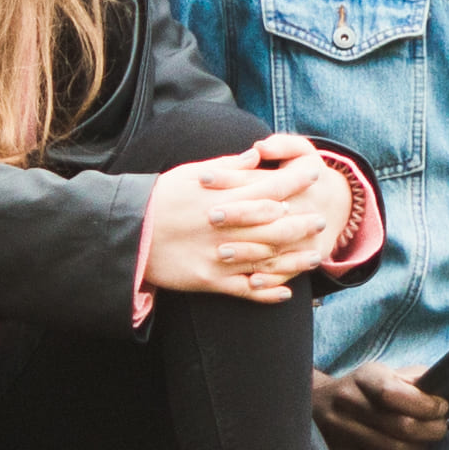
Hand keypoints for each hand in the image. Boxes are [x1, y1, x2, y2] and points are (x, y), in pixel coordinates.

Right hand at [140, 151, 325, 301]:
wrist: (127, 232)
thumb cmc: (160, 198)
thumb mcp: (190, 173)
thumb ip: (228, 167)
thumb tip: (256, 156)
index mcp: (223, 197)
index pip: (269, 186)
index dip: (295, 180)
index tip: (314, 173)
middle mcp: (226, 227)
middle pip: (276, 225)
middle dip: (302, 223)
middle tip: (321, 221)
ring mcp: (219, 256)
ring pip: (266, 259)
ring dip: (294, 260)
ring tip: (314, 257)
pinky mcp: (208, 279)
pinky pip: (244, 289)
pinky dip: (266, 293)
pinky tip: (285, 293)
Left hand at [215, 130, 360, 278]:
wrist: (338, 204)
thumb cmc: (306, 174)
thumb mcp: (302, 152)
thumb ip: (283, 145)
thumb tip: (260, 147)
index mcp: (297, 183)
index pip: (258, 180)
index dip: (230, 178)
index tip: (202, 177)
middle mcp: (302, 211)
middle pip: (267, 214)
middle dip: (239, 215)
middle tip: (211, 215)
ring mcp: (305, 238)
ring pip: (275, 247)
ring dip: (249, 252)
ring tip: (221, 252)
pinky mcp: (306, 257)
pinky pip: (288, 272)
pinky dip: (272, 279)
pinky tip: (252, 282)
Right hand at [313, 365, 448, 449]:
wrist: (319, 404)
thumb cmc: (370, 388)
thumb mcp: (396, 375)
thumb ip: (438, 385)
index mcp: (365, 378)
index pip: (395, 394)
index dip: (427, 405)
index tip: (442, 407)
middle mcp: (348, 404)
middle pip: (401, 428)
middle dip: (432, 430)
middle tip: (440, 428)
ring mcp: (341, 433)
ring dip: (420, 449)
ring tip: (426, 439)